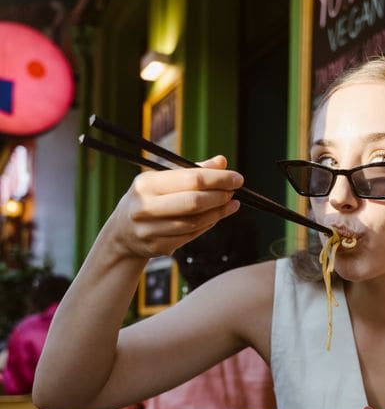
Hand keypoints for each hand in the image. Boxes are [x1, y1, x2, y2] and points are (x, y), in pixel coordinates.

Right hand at [109, 156, 242, 258]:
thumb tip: (221, 161)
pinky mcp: (157, 247)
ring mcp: (149, 230)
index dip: (218, 179)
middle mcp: (145, 206)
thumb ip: (192, 171)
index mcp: (147, 184)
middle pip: (193, 202)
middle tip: (234, 192)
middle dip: (219, 196)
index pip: (191, 178)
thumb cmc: (149, 199)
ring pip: (194, 222)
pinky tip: (216, 217)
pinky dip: (207, 225)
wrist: (122, 233)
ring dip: (218, 213)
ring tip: (231, 204)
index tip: (237, 178)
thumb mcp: (162, 180)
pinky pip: (190, 236)